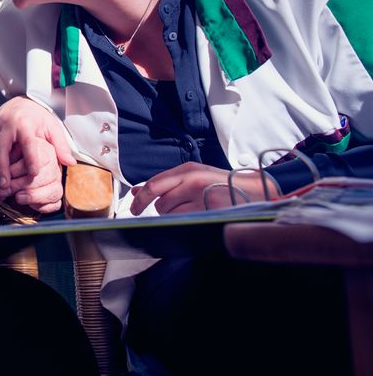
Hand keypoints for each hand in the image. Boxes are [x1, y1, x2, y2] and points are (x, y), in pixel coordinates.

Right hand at [0, 96, 75, 212]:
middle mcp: (5, 126)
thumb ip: (61, 145)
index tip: (34, 175)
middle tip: (6, 187)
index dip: (30, 159)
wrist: (19, 103)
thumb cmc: (37, 118)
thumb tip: (70, 162)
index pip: (27, 142)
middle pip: (1, 148)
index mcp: (24, 123)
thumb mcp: (52, 127)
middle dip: (2, 169)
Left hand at [130, 162, 274, 214]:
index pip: (154, 185)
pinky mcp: (210, 212)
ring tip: (195, 210)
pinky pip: (186, 222)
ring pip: (172, 214)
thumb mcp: (193, 176)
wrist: (257, 191)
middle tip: (177, 209)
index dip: (141, 199)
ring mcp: (201, 197)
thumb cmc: (222, 184)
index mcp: (187, 169)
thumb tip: (137, 192)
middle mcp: (192, 181)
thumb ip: (166, 183)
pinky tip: (200, 216)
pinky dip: (187, 222)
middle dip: (163, 209)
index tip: (134, 209)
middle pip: (161, 203)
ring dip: (176, 216)